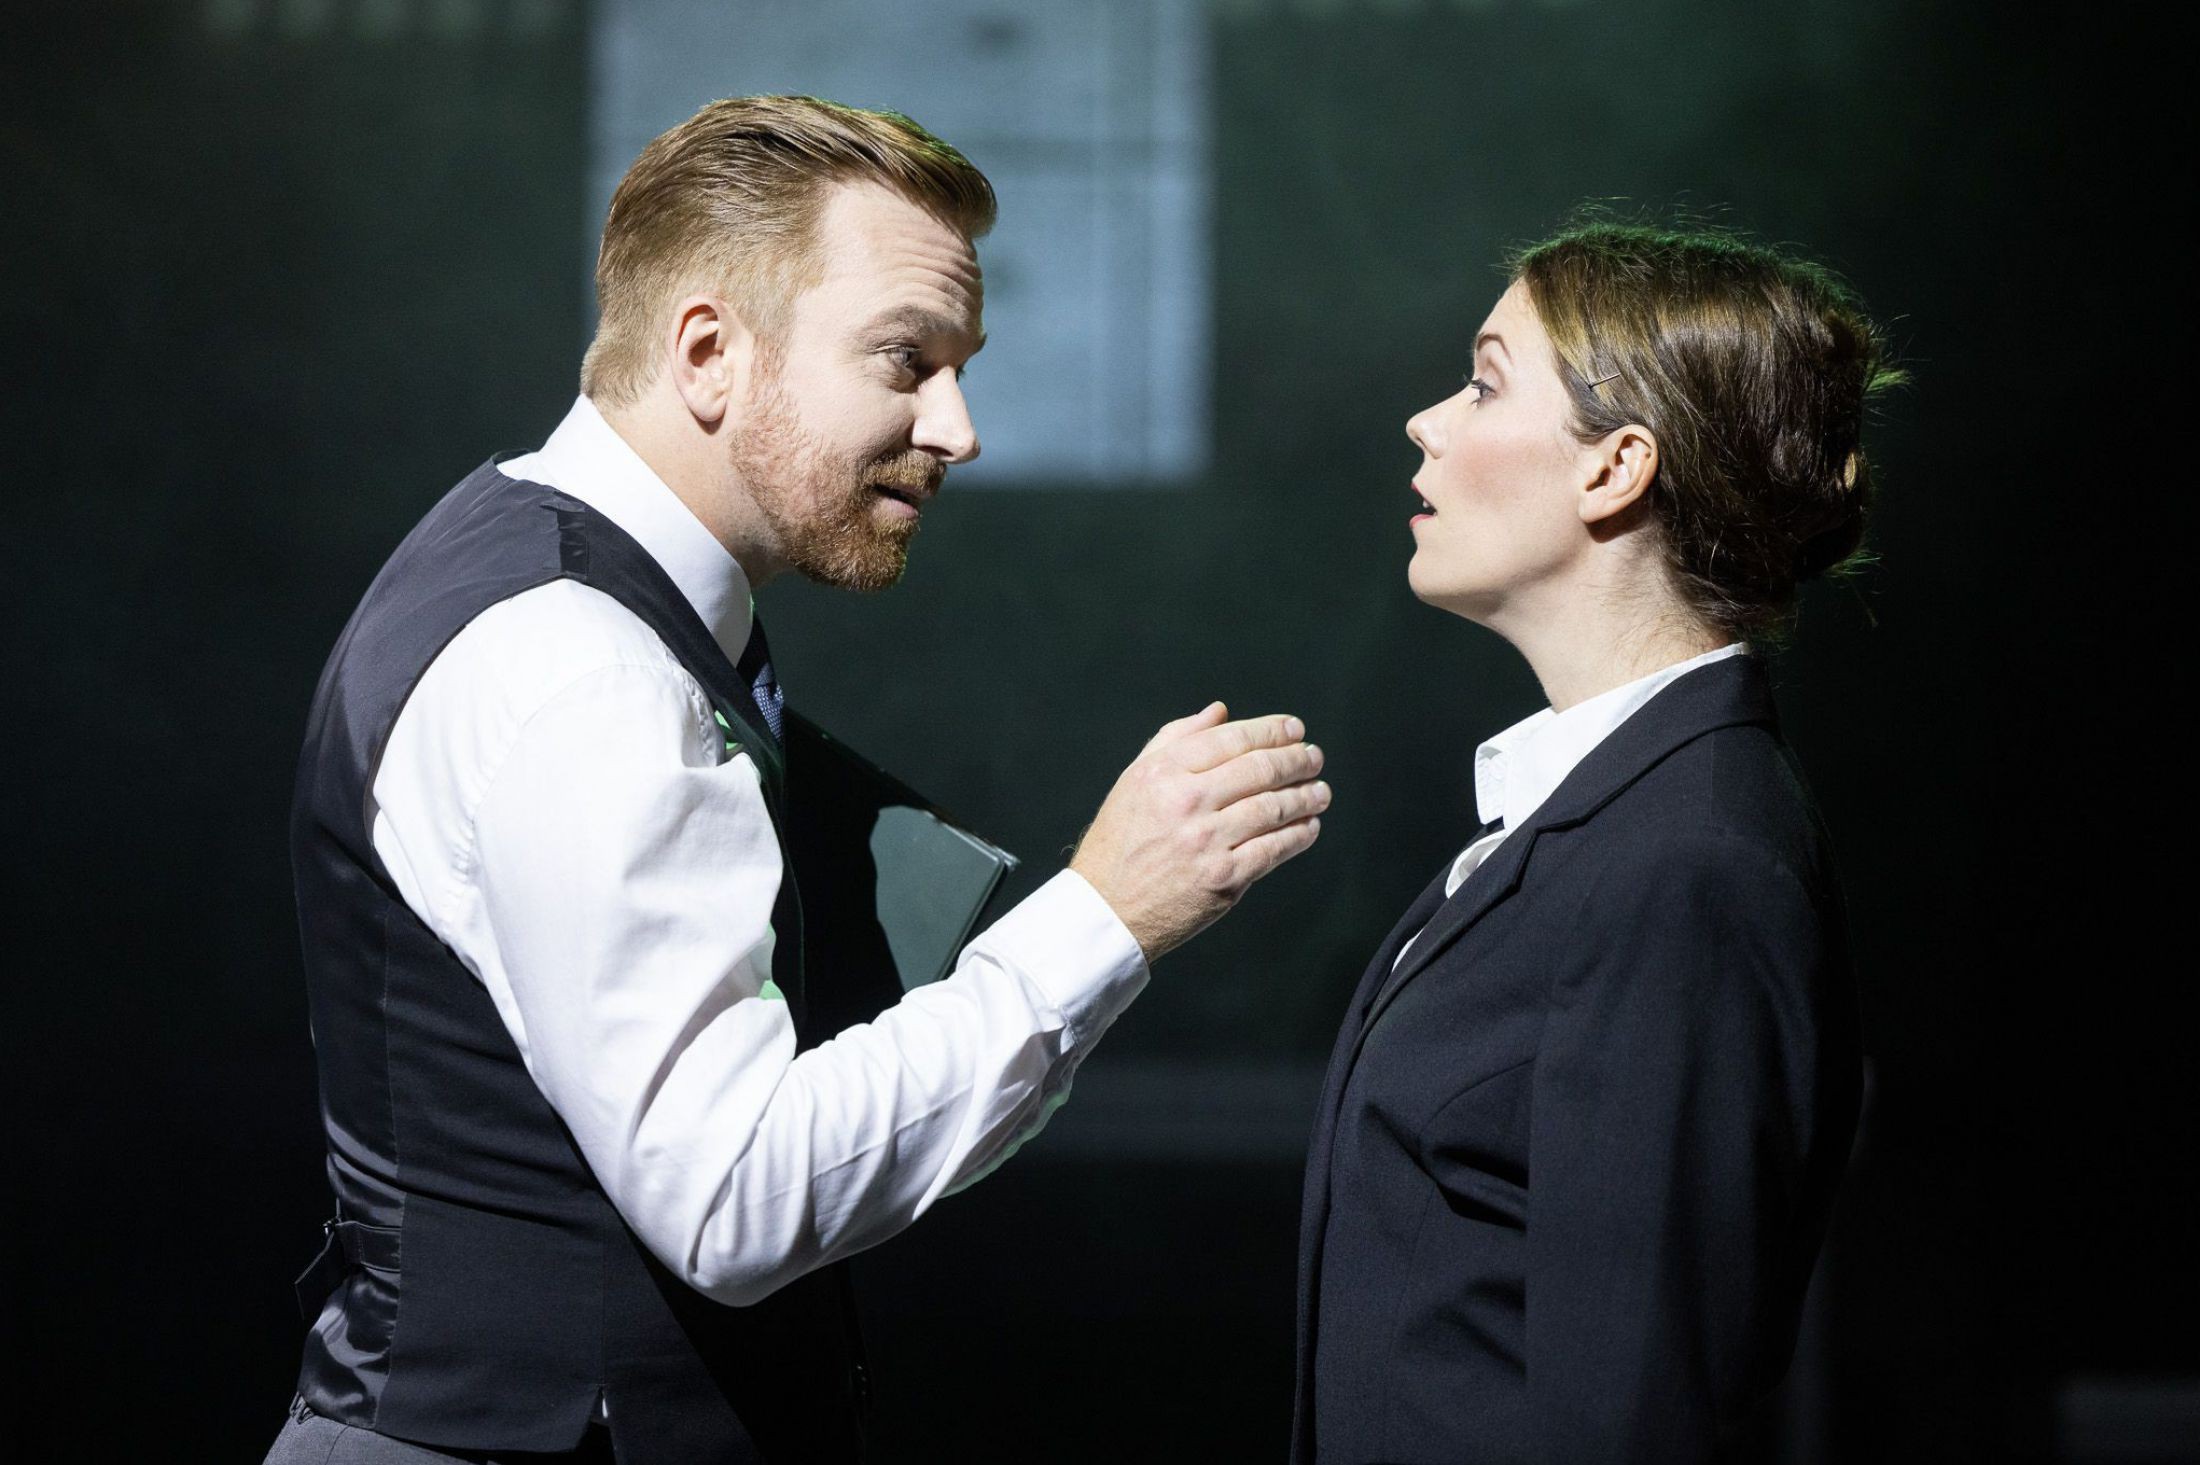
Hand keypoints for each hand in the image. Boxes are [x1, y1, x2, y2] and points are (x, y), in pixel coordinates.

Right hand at [1069, 702, 1328, 961]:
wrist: (1106, 909)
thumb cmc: (1119, 843)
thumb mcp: (1135, 779)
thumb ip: (1176, 739)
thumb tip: (1219, 713)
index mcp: (1163, 772)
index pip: (1231, 739)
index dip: (1271, 730)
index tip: (1294, 729)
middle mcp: (1186, 801)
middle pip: (1260, 769)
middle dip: (1297, 759)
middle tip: (1314, 757)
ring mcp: (1207, 841)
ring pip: (1274, 807)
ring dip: (1306, 796)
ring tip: (1320, 791)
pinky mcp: (1224, 877)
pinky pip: (1274, 849)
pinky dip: (1299, 835)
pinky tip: (1309, 826)